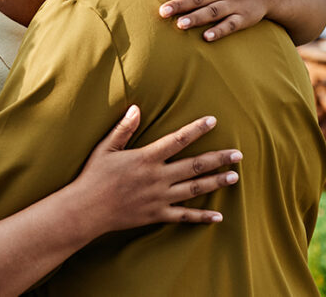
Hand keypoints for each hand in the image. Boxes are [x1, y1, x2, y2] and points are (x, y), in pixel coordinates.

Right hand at [68, 105, 240, 237]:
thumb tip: (137, 108)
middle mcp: (157, 177)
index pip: (177, 140)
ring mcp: (159, 197)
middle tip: (239, 155)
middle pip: (195, 166)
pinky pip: (184, 216)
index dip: (196, 129)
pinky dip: (202, 216)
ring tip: (234, 177)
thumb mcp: (106, 148)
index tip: (212, 121)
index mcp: (146, 158)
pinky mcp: (157, 215)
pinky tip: (218, 216)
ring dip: (216, 182)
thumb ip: (124, 129)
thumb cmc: (94, 176)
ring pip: (194, 189)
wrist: (86, 209)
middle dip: (218, 159)